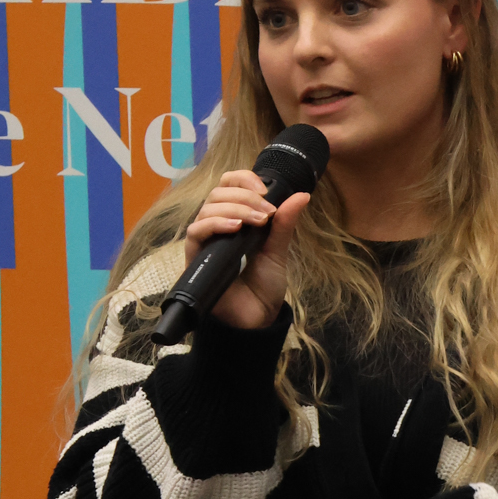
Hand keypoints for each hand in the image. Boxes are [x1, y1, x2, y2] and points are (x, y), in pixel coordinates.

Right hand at [182, 172, 310, 329]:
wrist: (256, 319)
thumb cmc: (263, 286)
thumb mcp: (278, 250)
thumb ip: (285, 222)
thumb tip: (302, 195)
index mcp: (235, 218)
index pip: (228, 185)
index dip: (243, 179)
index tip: (265, 190)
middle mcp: (217, 226)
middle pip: (218, 193)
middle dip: (245, 196)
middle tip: (267, 213)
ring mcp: (205, 242)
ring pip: (207, 208)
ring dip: (234, 208)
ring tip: (256, 222)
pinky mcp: (195, 258)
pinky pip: (195, 232)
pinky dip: (215, 224)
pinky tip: (234, 227)